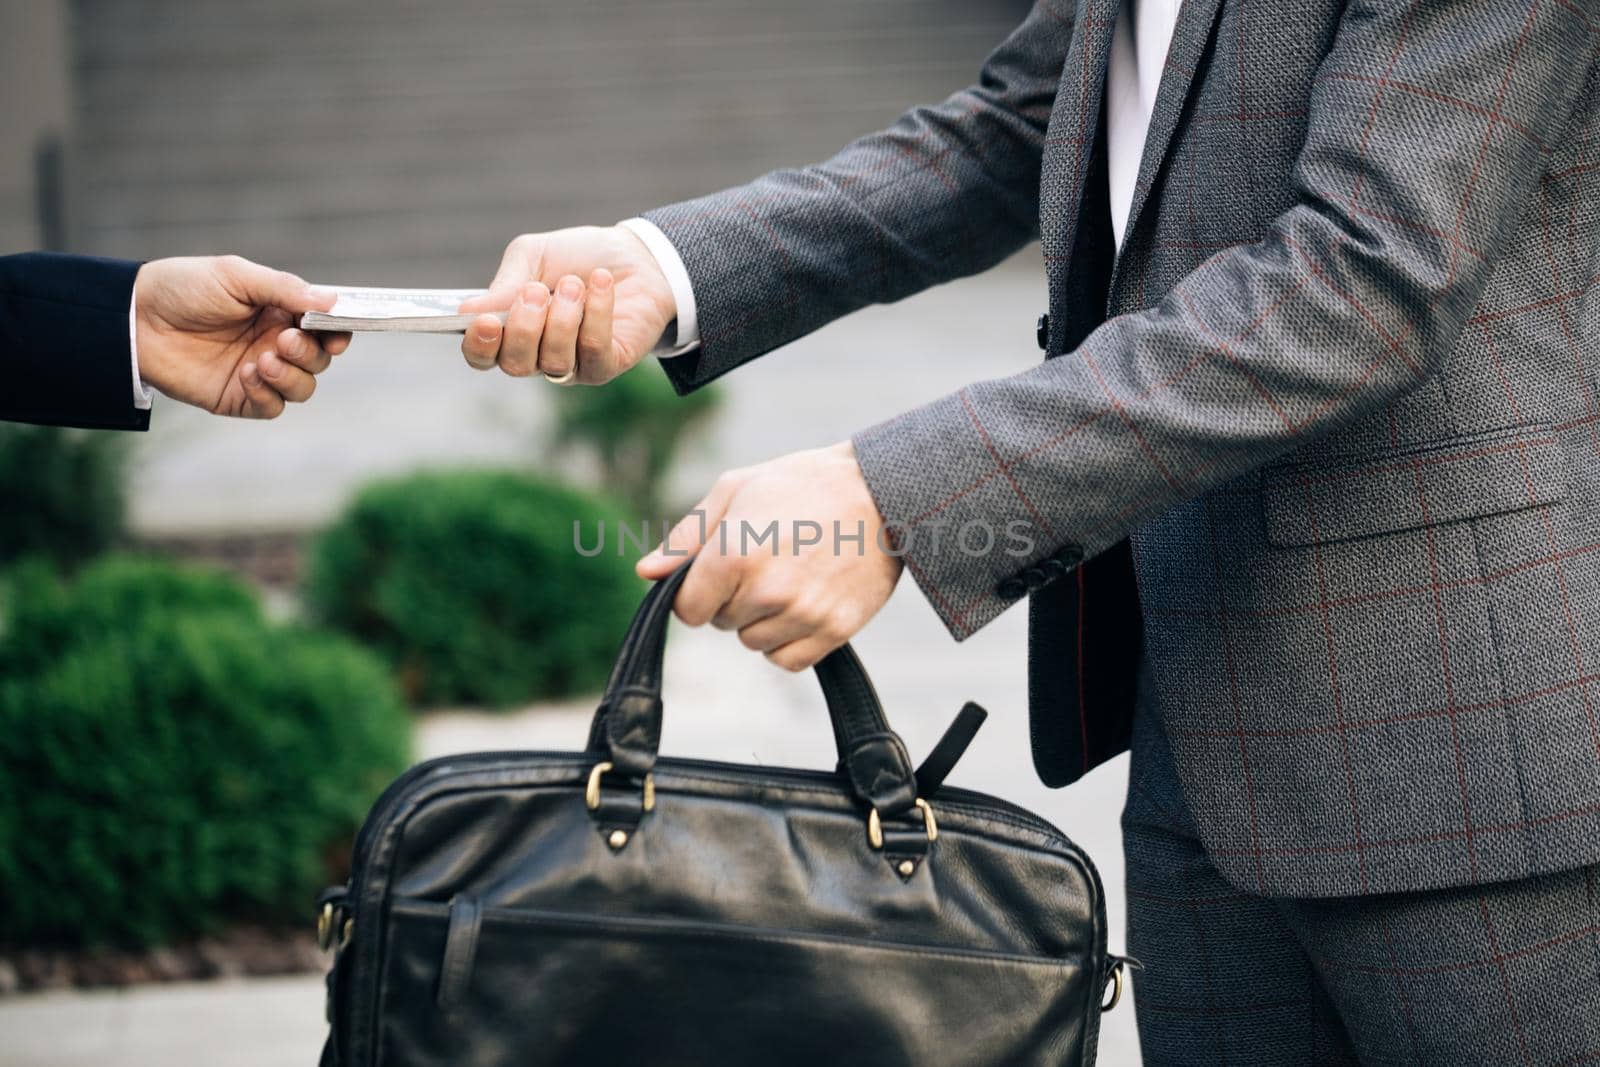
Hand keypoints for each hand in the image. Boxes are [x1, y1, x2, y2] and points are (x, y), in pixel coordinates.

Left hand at [134, 255, 350, 418]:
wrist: (135, 318)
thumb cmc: (184, 288)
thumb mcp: (237, 277)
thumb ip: (285, 289)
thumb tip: (333, 302)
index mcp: (280, 311)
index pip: (326, 327)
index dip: (338, 332)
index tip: (336, 333)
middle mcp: (275, 343)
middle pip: (320, 360)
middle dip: (310, 352)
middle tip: (283, 340)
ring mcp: (259, 373)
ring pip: (304, 388)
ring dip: (293, 376)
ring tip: (263, 360)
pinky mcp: (239, 398)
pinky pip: (272, 407)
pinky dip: (268, 394)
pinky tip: (247, 374)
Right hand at [458, 225, 675, 383]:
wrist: (636, 255)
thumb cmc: (578, 257)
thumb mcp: (533, 255)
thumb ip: (504, 283)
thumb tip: (468, 310)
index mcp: (508, 332)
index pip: (481, 356)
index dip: (478, 344)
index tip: (484, 320)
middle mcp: (536, 356)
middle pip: (515, 365)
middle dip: (523, 327)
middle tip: (536, 291)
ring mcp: (572, 366)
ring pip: (554, 361)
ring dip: (563, 318)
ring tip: (574, 283)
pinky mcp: (606, 365)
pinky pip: (593, 351)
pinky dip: (595, 314)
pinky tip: (600, 284)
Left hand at [637, 442, 903, 670]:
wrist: (883, 492)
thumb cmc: (802, 483)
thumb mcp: (736, 489)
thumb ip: (687, 535)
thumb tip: (646, 572)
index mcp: (734, 554)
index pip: (687, 610)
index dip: (694, 593)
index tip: (716, 574)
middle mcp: (767, 591)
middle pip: (722, 625)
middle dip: (733, 599)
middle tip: (767, 560)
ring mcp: (803, 614)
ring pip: (754, 644)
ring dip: (762, 620)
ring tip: (790, 576)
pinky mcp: (835, 631)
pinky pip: (788, 661)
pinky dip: (790, 640)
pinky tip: (805, 603)